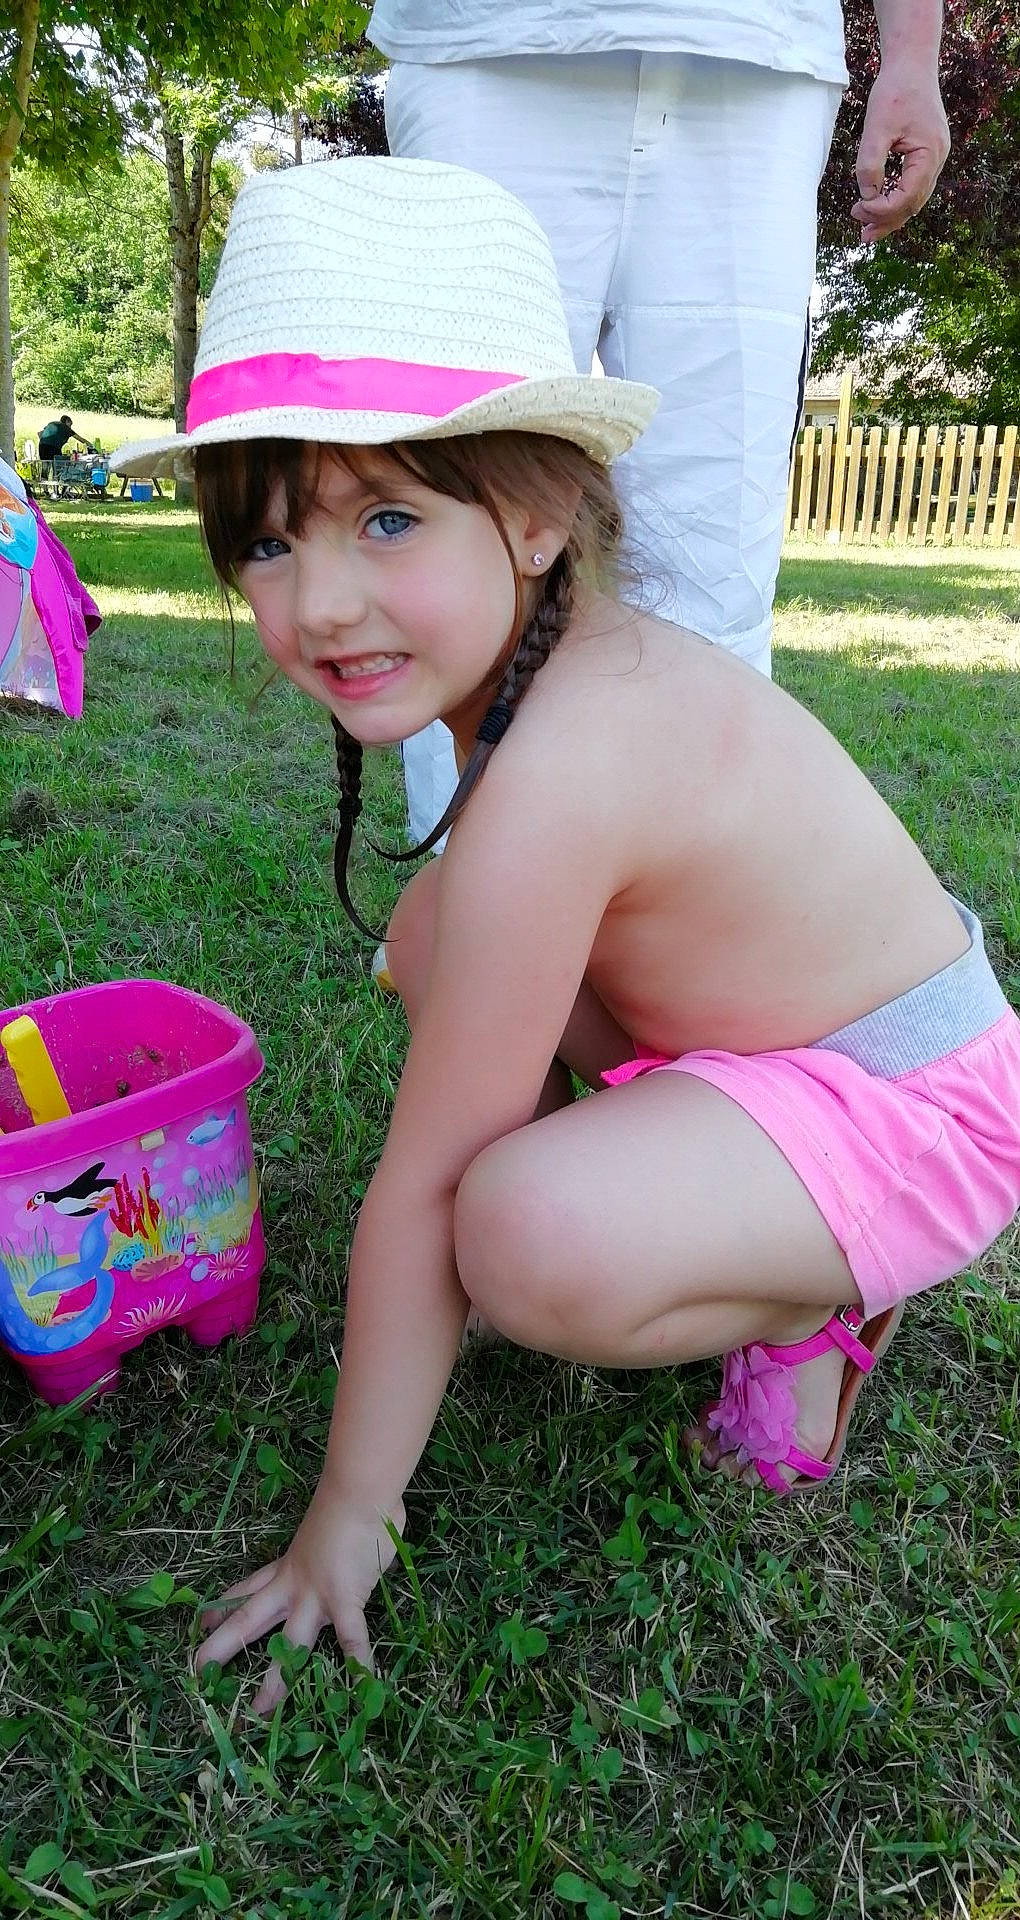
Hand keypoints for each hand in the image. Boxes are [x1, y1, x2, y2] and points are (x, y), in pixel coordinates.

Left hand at [195, 1481, 404, 1712]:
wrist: (357, 1493)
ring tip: (260, 1710)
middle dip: (223, 1646)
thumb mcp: (323, 1529)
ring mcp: (315, 1597)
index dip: (224, 1605)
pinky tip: (361, 1686)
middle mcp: (293, 1586)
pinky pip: (350, 1637)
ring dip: (275, 1680)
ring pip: (289, 1644)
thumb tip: (348, 1550)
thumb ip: (329, 1546)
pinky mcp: (343, 1601)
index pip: (247, 1590)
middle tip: (197, 1669)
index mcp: (286, 1568)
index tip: (202, 1620)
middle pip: (249, 1620)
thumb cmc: (345, 1505)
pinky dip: (357, 1661)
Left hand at [852, 60, 949, 241]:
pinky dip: (897, 198)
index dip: (881, 210)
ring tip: (868, 229)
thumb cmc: (895, 90)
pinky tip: (879, 204)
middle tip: (861, 235)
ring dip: (891, 214)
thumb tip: (867, 196)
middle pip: (913, 204)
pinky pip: (914, 184)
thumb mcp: (876, 128)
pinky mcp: (927, 153)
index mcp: (929, 154)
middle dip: (886, 220)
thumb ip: (870, 164)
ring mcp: (935, 156)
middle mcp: (938, 159)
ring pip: (914, 198)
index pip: (906, 197)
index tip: (857, 209)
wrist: (912, 63)